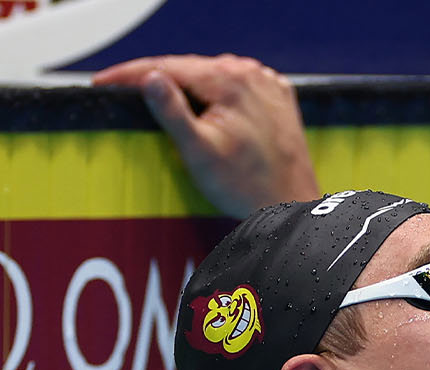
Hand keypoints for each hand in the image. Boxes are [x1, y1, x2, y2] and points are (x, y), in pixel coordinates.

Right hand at [93, 54, 320, 217]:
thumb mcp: (198, 152)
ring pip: (212, 75)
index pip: (167, 67)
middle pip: (189, 68)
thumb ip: (172, 112)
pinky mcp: (277, 97)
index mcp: (229, 81)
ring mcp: (267, 83)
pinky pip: (236, 85)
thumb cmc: (245, 186)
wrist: (290, 204)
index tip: (101, 83)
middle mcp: (251, 74)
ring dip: (184, 84)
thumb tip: (149, 78)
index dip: (129, 74)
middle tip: (119, 87)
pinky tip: (200, 102)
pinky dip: (214, 91)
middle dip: (154, 78)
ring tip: (153, 93)